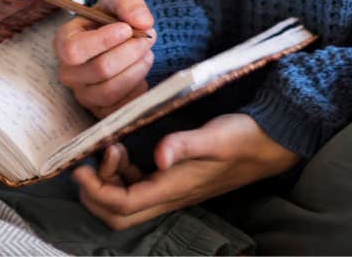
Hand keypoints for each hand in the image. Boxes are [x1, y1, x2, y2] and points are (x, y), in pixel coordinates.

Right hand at [56, 0, 156, 117]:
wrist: (122, 36)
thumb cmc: (113, 16)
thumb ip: (128, 0)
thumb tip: (143, 22)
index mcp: (64, 42)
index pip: (74, 50)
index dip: (103, 41)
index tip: (127, 29)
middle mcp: (69, 72)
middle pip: (100, 70)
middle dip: (130, 52)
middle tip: (148, 38)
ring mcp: (83, 94)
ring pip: (111, 91)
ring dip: (137, 70)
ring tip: (147, 54)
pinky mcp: (100, 110)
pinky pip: (120, 107)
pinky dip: (137, 90)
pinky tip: (142, 71)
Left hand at [73, 113, 301, 230]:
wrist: (271, 143)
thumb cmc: (244, 139)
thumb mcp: (215, 137)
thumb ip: (185, 145)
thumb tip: (159, 155)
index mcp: (174, 188)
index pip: (122, 204)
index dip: (95, 190)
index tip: (80, 165)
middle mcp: (170, 196)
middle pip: (118, 214)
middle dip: (95, 193)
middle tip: (91, 160)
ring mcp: (172, 191)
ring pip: (126, 203)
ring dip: (108, 182)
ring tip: (113, 148)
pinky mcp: (175, 181)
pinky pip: (138, 188)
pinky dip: (122, 175)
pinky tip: (126, 150)